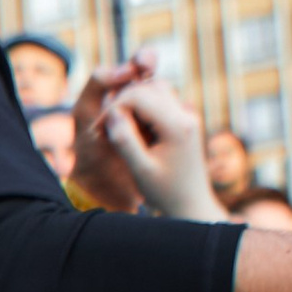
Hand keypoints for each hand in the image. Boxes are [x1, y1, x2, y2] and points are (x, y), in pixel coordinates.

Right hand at [73, 60, 219, 220]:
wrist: (192, 205)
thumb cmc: (165, 192)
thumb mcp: (140, 170)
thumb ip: (124, 139)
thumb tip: (112, 112)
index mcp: (177, 126)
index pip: (138, 95)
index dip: (113, 107)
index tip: (99, 129)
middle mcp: (186, 114)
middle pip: (147, 87)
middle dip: (122, 101)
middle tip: (104, 126)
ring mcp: (188, 115)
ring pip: (155, 88)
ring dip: (132, 101)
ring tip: (117, 126)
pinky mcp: (185, 119)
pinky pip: (161, 100)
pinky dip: (142, 107)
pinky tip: (131, 128)